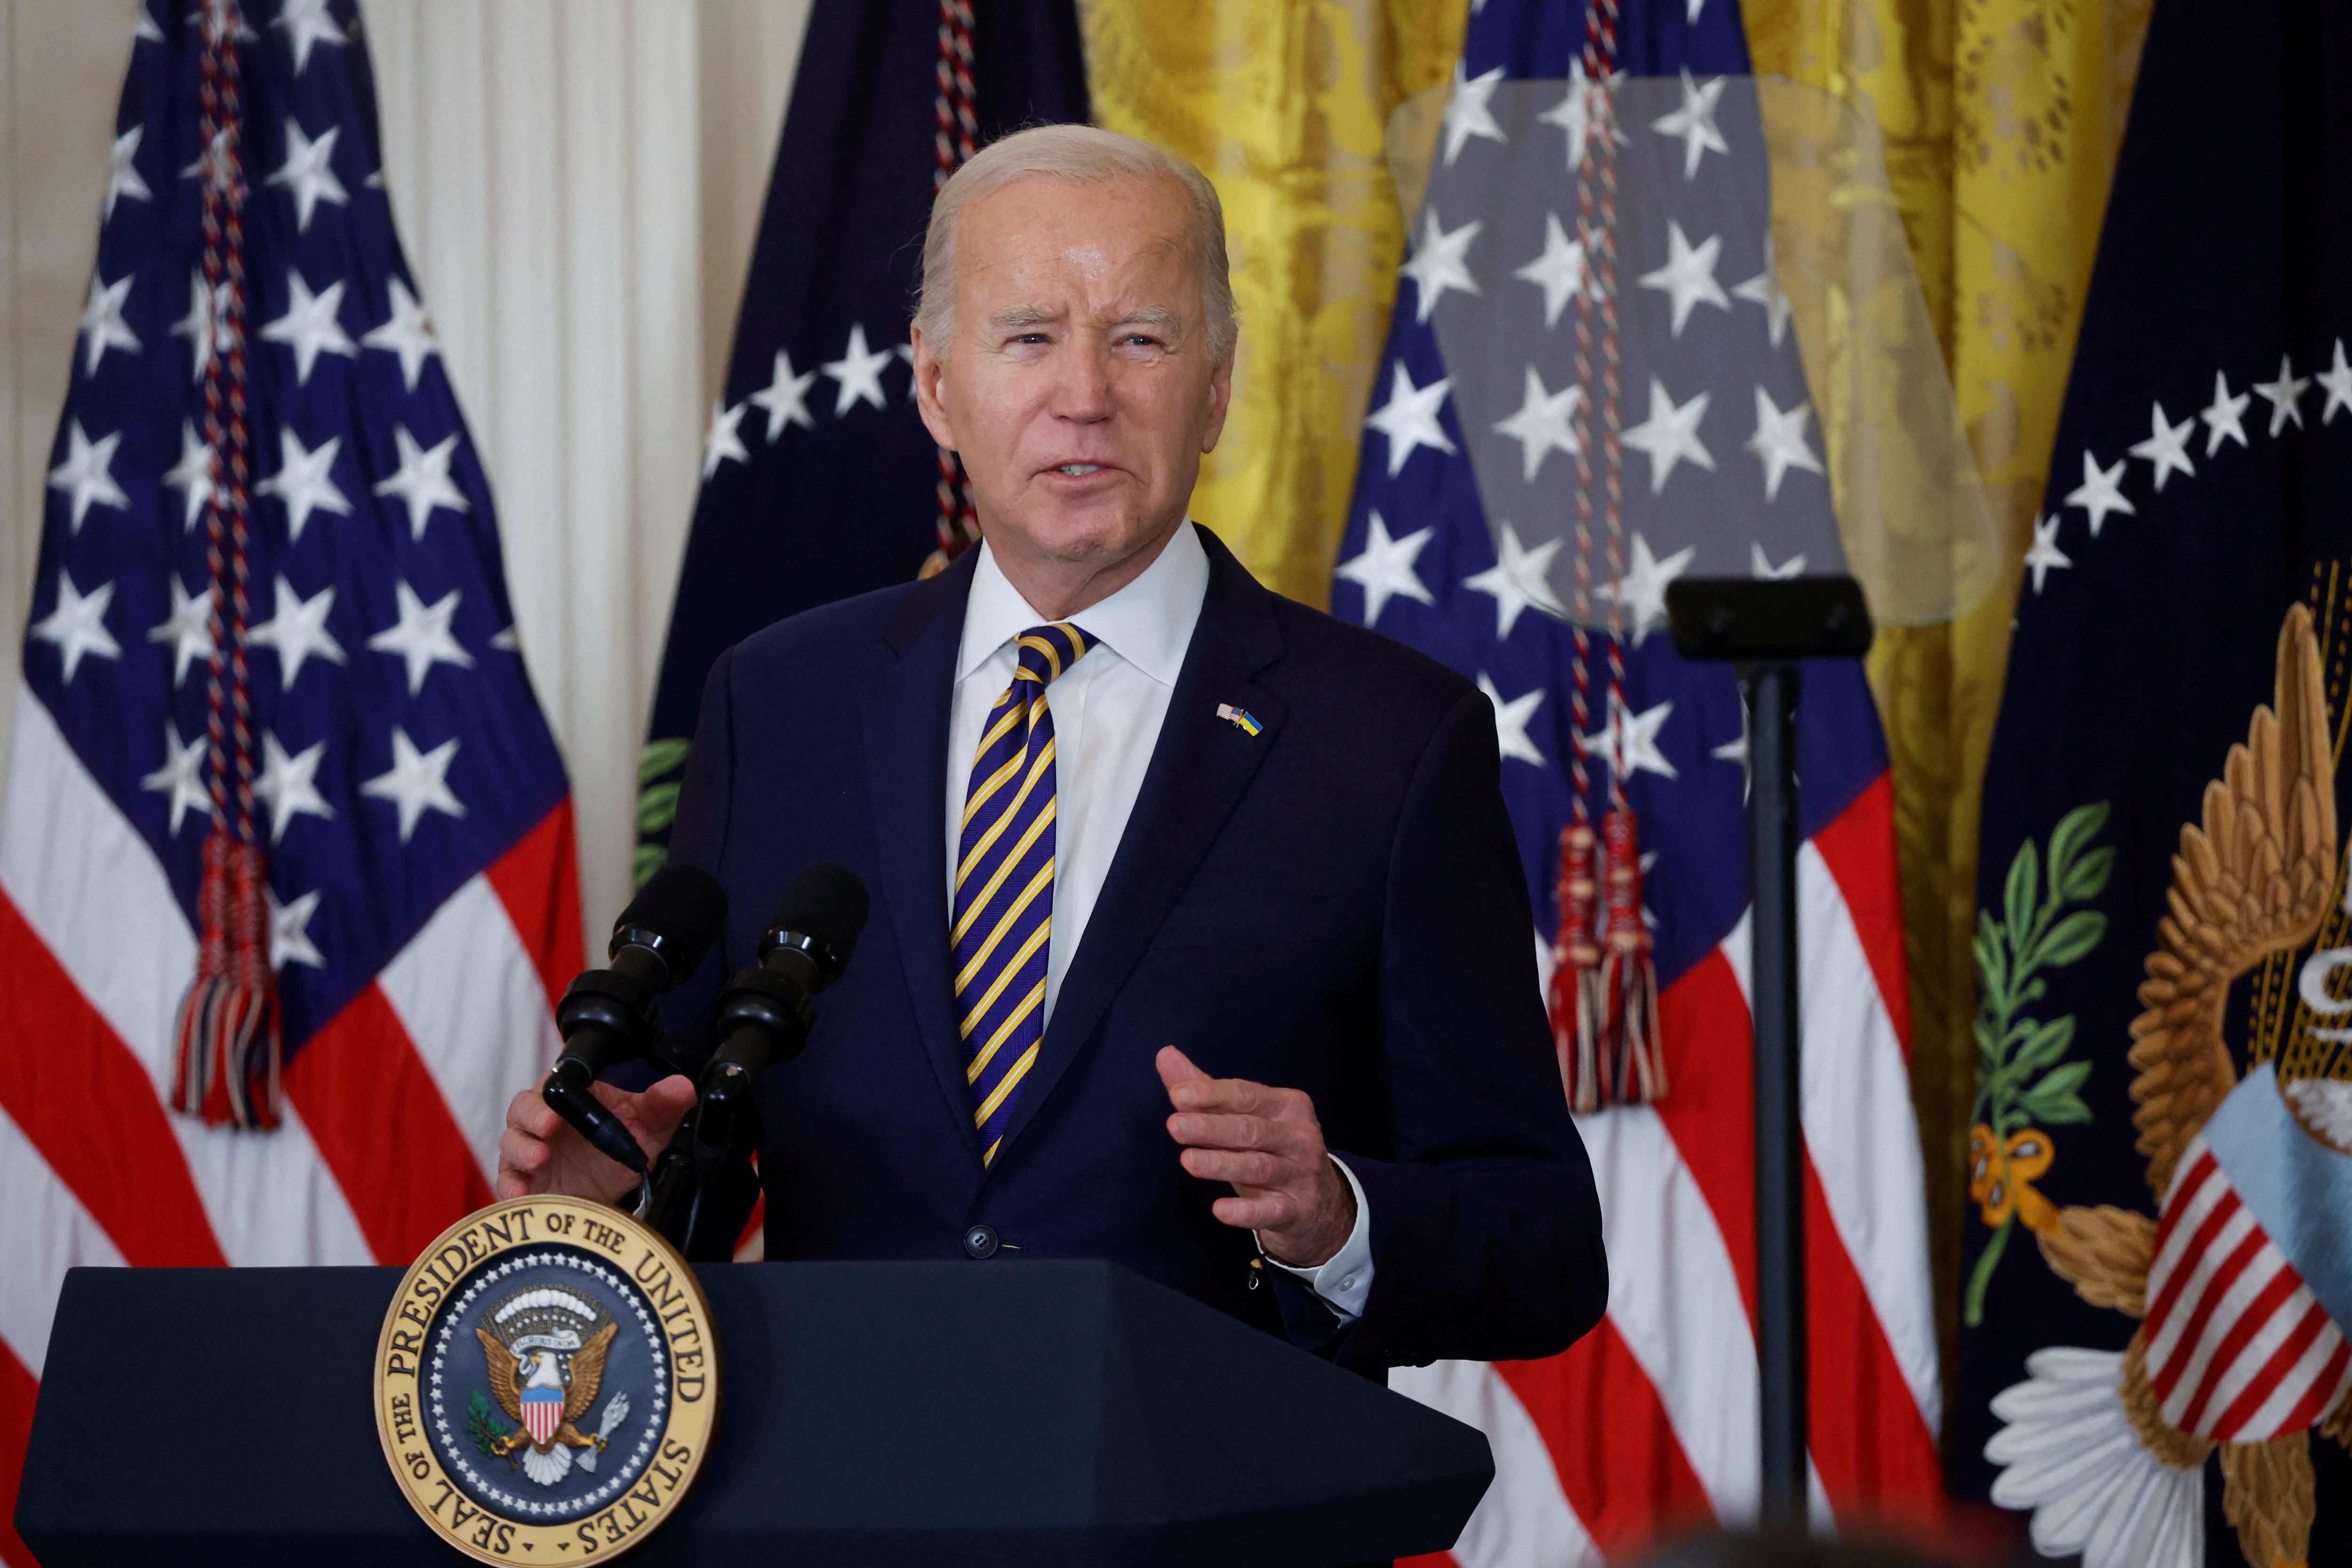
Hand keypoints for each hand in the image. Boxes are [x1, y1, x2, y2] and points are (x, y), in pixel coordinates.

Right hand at [495, 1076, 696, 1202]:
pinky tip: (521, 1194)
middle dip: (532, 1115)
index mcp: (571, 1098)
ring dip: (522, 1149)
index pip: (553, 1083)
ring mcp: (528, 1150)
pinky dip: (510, 1186)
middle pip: (522, 1108)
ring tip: (540, 1159)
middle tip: (549, 1126)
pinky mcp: (522, 1181)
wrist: (611, 1195)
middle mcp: (543, 1120)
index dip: (551, 1088)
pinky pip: (506, 1180)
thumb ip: (662, 1106)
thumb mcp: (646, 1129)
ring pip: (511, 1141)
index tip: (559, 1100)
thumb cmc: (620, 1151)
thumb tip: (683, 1087)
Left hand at [1157, 1045, 1356, 1267]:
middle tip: (1175, 1126)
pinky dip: (1247, 1211)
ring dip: (1221, 1164)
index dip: (1213, 1095)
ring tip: (1187, 1160)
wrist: (1323, 1205)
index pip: (1247, 1096)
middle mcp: (1298, 1137)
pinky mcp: (1298, 1211)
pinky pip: (1271, 1211)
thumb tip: (1165, 1055)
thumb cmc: (1272, 1151)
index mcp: (1287, 1106)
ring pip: (1258, 1167)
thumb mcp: (1245, 1119)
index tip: (1178, 1095)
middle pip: (1252, 1130)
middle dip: (1212, 1127)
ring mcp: (1301, 1175)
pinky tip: (1220, 1210)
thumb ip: (1206, 1090)